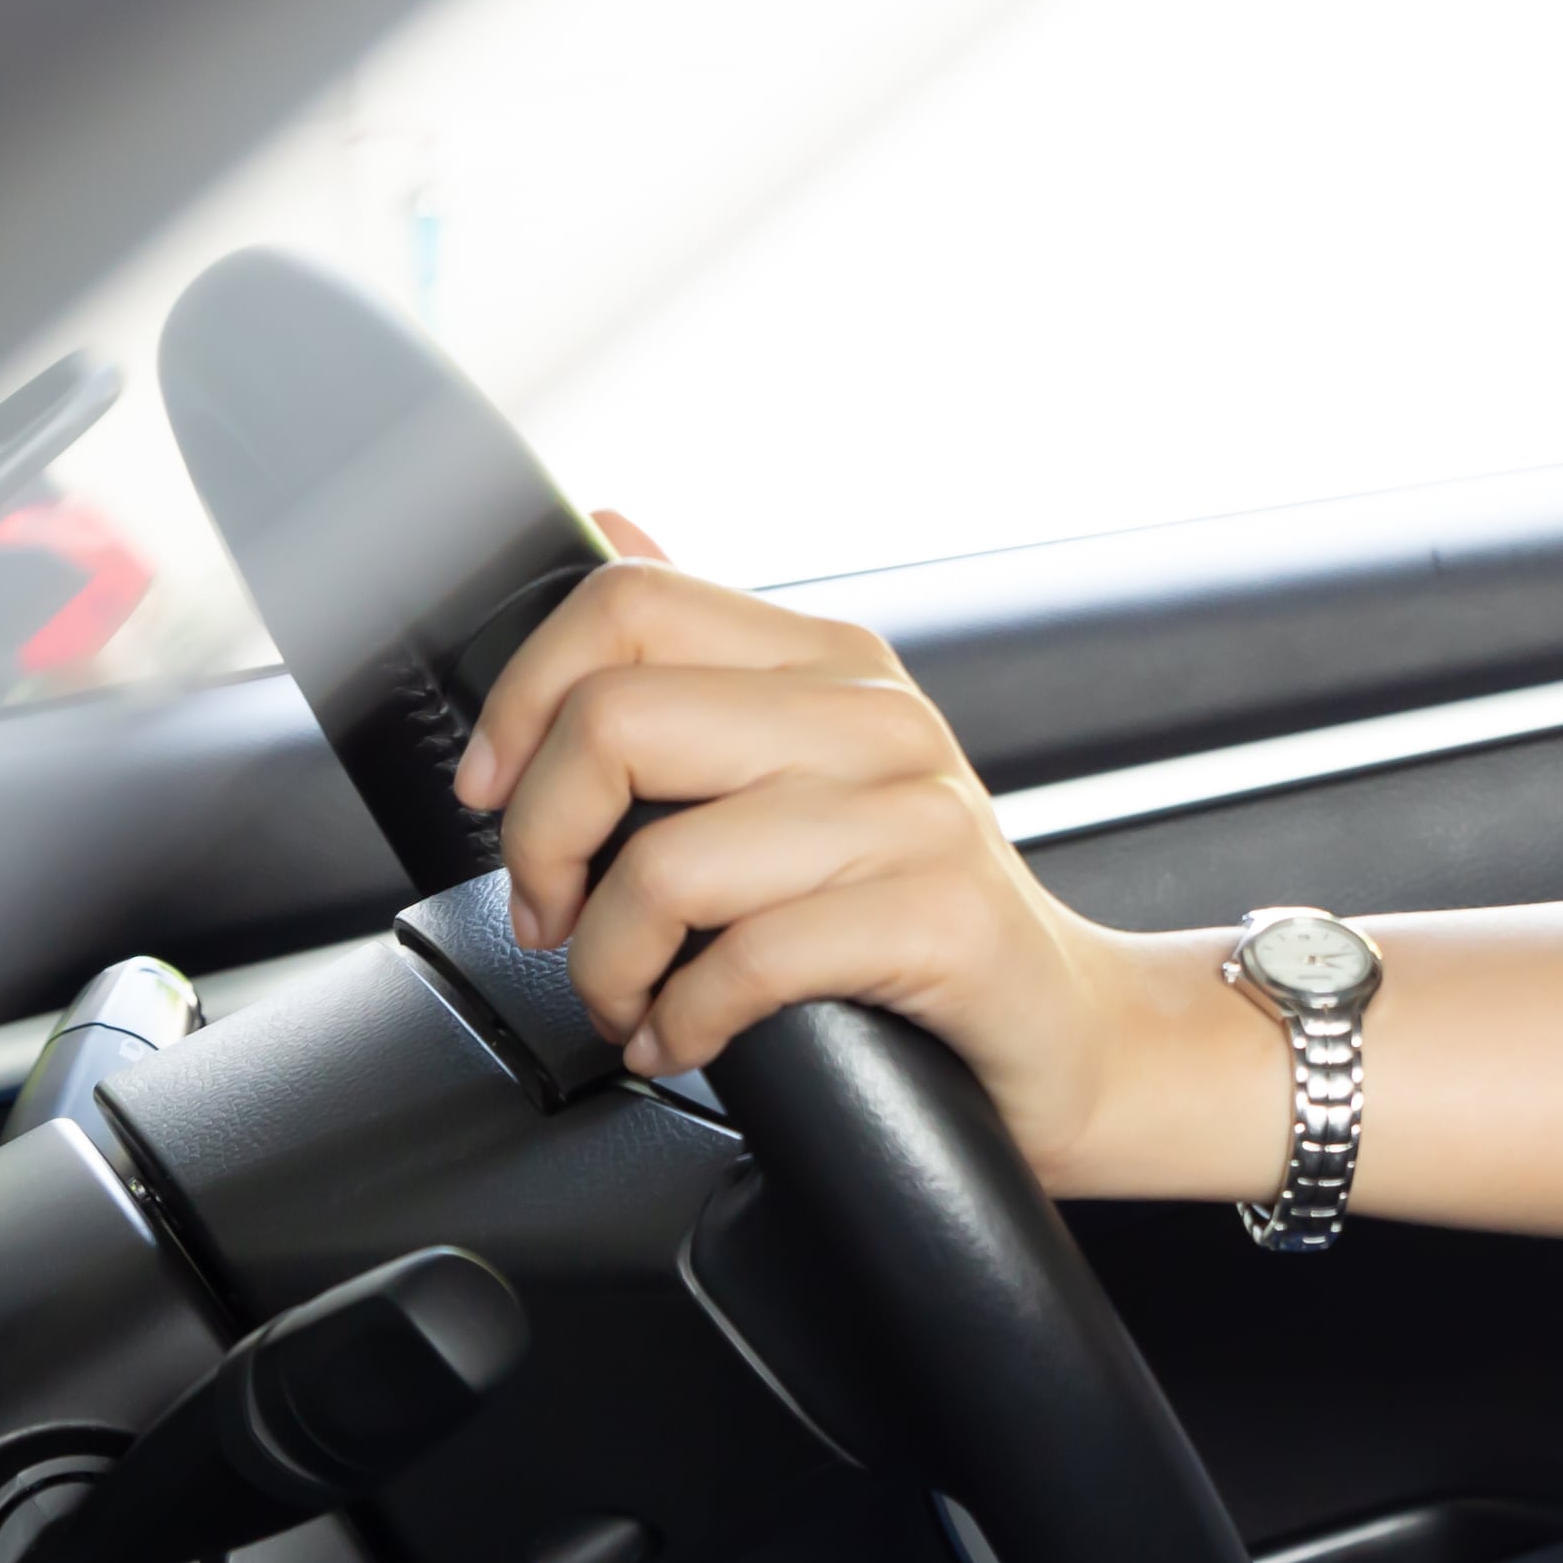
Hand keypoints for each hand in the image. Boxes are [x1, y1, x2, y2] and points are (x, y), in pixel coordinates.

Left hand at [453, 542, 1167, 1185]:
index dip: (520, 700)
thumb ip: (712, 656)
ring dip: (608, 965)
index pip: (626, 604)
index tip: (497, 794)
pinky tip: (685, 1039)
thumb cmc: (914, 910)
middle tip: (552, 920)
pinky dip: (683, 1023)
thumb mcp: (814, 763)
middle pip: (617, 721)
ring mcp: (919, 813)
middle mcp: (878, 715)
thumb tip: (612, 524)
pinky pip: (749, 961)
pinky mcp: (944, 917)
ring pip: (666, 862)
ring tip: (627, 1002)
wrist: (1066, 1025)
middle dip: (540, 845)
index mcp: (834, 659)